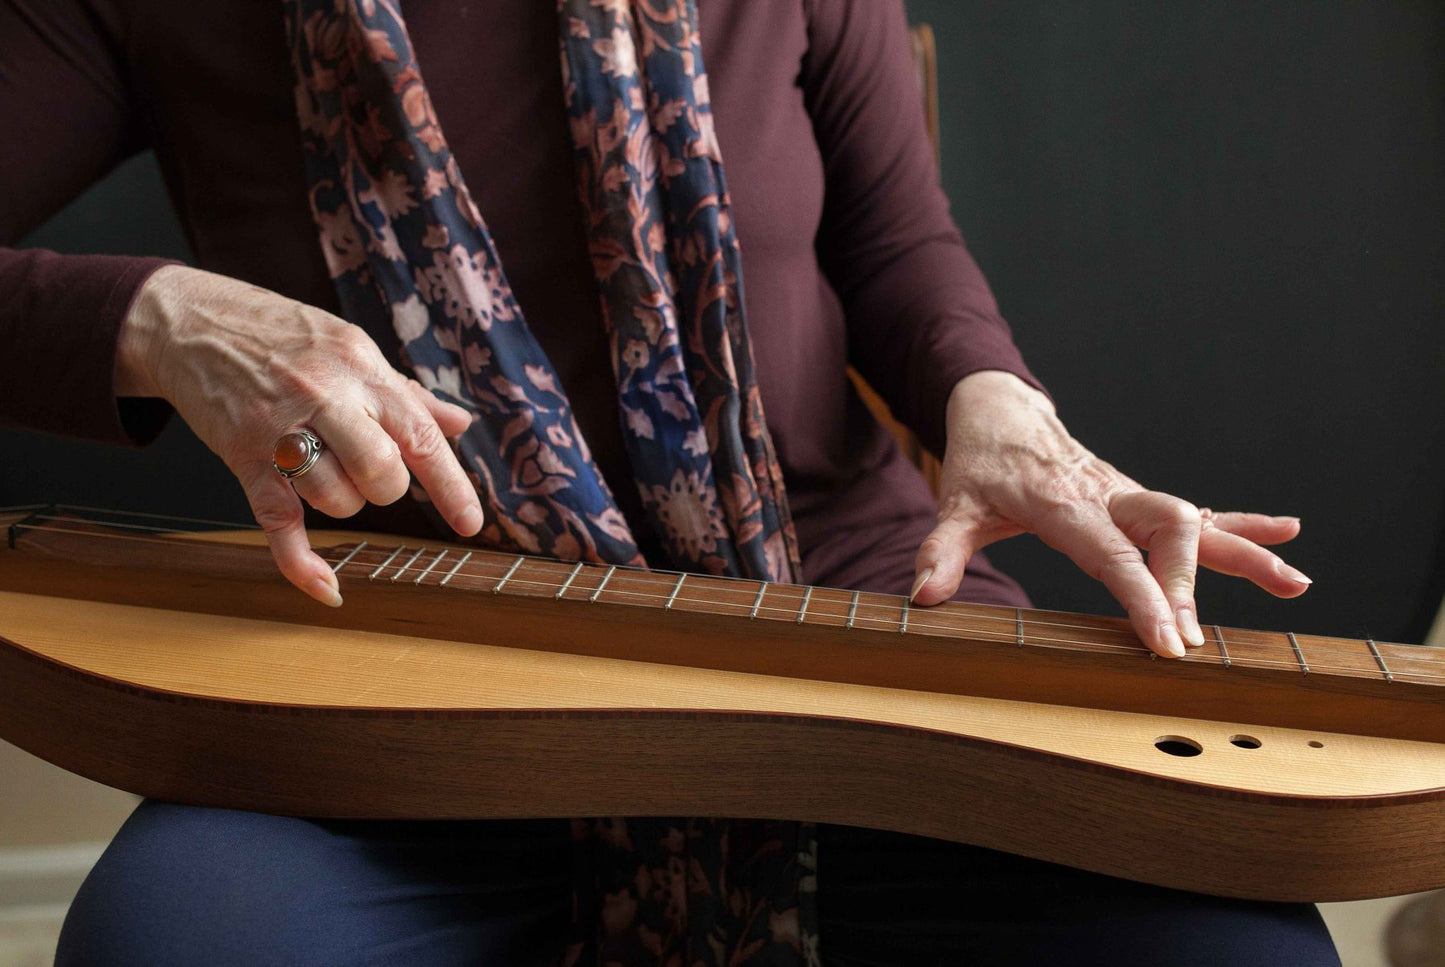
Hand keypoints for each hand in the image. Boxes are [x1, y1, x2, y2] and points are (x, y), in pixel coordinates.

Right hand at [116, 265, 482, 605]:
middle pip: (382, 474)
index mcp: (364, 370)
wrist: (192, 319)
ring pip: (337, 500)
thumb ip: (407, 394)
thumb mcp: (352, 348)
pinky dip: (302, 563)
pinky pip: (279, 521)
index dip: (451, 487)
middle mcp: (327, 397)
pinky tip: (326, 588)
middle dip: (386, 489)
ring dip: (342, 503)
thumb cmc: (283, 335)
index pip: (421, 437)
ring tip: (326, 474)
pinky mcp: (243, 456)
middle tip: (369, 474)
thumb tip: (460, 424)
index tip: (470, 524)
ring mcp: (282, 428)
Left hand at [910, 370, 1309, 657]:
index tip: (1170, 640)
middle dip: (1185, 584)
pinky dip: (1242, 524)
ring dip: (1243, 552)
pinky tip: (1286, 536)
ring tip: (1296, 583)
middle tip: (1193, 638)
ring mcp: (1129, 495)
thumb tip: (923, 597)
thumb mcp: (953, 505)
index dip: (1142, 595)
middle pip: (1165, 530)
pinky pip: (1198, 513)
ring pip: (1195, 520)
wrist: (1002, 411)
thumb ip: (938, 550)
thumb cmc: (981, 464)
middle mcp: (1106, 495)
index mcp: (1062, 501)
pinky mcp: (1140, 500)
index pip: (1110, 553)